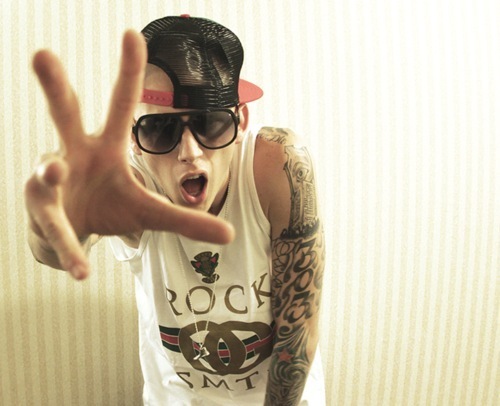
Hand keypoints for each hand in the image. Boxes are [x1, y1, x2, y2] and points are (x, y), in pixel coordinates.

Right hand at [25, 30, 233, 278]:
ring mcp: (53, 183)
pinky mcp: (45, 217)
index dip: (128, 72)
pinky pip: (56, 230)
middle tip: (42, 53)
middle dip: (54, 85)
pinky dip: (70, 249)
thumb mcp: (150, 213)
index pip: (120, 104)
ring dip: (50, 170)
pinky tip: (82, 271)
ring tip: (56, 170)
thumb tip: (230, 234)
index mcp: (107, 148)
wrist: (71, 234)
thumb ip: (187, 221)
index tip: (132, 33)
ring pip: (46, 170)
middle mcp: (75, 154)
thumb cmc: (111, 208)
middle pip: (64, 114)